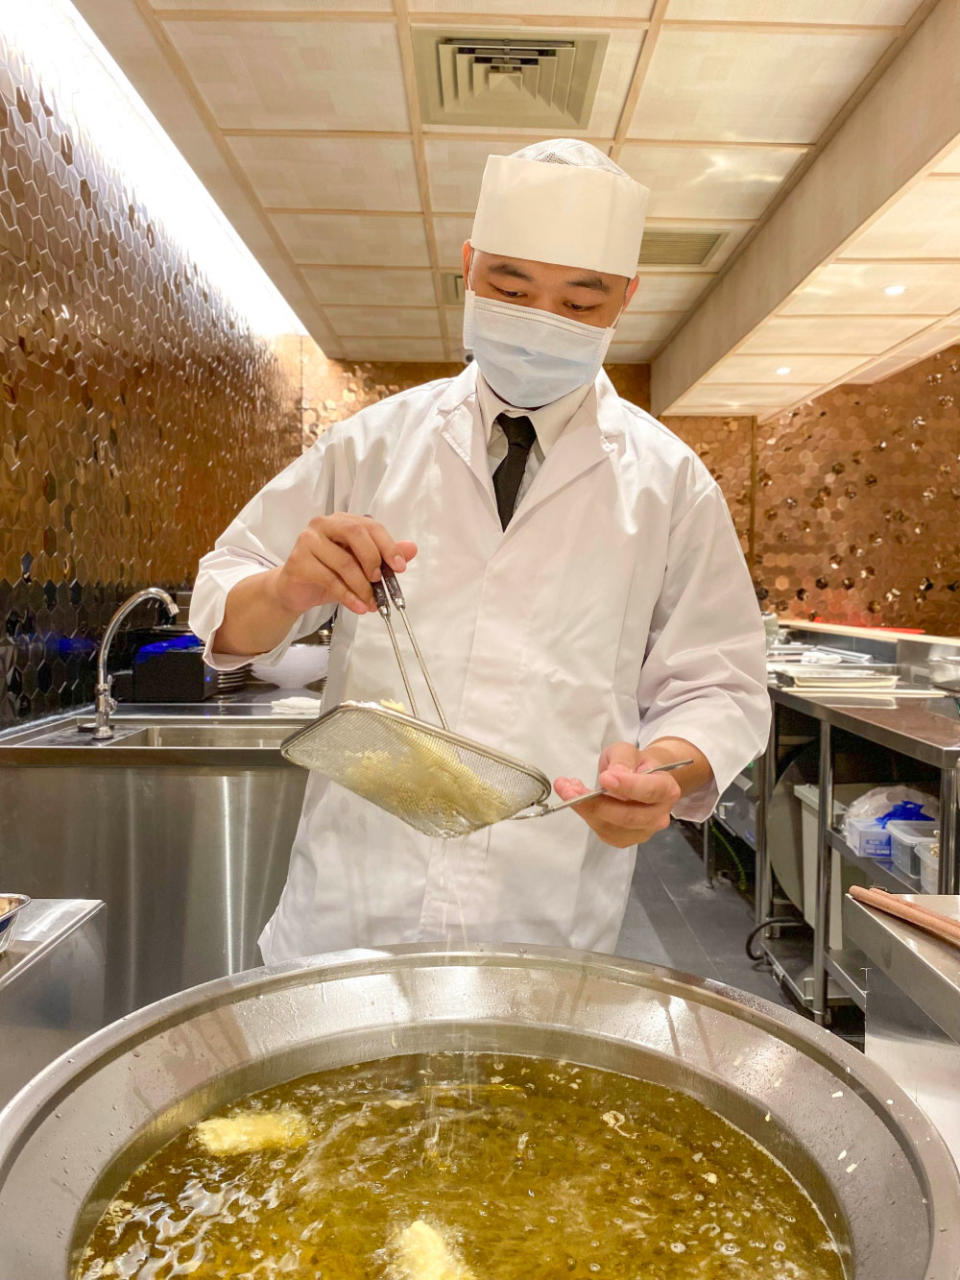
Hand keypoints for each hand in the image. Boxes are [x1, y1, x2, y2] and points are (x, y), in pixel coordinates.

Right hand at [273, 514, 416, 616]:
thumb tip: (411, 549)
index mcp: (341, 520)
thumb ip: (384, 555)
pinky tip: (358, 606)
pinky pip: (329, 579)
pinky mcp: (298, 561)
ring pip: (344, 561)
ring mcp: (308, 541)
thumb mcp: (360, 565)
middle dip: (373, 558)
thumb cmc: (328, 573)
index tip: (400, 566)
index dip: (388, 545)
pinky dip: (348, 596)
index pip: (369, 525)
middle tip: (381, 580)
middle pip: (355, 533)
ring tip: (371, 602)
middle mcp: (323, 524)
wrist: (295, 590)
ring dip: (362, 586)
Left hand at [554, 742, 681, 848]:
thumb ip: (622, 760)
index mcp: (667, 790)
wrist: (637, 779)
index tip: (605, 778)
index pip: (650, 791)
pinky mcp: (623, 839)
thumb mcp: (627, 751)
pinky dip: (584, 814)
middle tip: (571, 787)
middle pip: (628, 816)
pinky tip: (576, 798)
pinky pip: (601, 830)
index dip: (628, 786)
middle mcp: (658, 816)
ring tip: (566, 788)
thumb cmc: (634, 764)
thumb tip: (614, 774)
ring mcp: (642, 831)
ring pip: (610, 826)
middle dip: (596, 802)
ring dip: (584, 808)